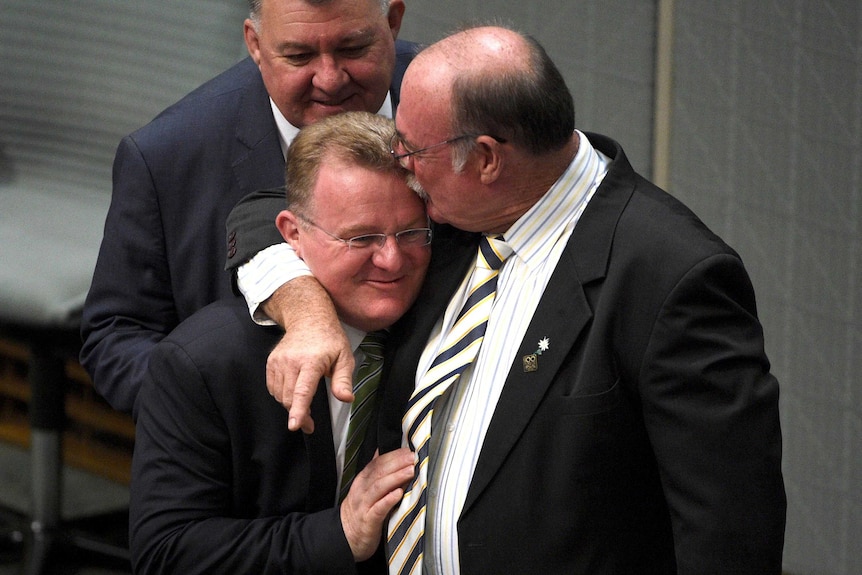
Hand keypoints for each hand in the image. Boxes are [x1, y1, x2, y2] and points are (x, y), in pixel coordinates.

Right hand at [263, 276, 354, 431]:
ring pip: (280, 395)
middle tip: (310, 424)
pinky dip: (282, 396)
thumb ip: (344, 380)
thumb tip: (346, 398)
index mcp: (311, 361)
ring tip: (304, 406)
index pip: (303, 390)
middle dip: (299, 415)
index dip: (299, 410)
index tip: (294, 425)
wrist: (308, 319)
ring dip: (290, 405)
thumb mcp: (344, 357)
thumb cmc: (329, 339)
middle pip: (289, 398)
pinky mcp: (271, 363)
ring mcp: (278, 361)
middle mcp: (291, 361)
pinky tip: (293, 392)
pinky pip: (273, 388)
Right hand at [340, 449, 415, 560]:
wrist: (346, 536)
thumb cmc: (361, 510)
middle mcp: (362, 490)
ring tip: (410, 471)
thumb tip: (383, 452)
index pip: (377, 463)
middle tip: (412, 458)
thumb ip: (375, 472)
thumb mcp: (365, 488)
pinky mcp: (368, 521)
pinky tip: (398, 494)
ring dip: (395, 478)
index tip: (407, 451)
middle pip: (379, 472)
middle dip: (397, 463)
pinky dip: (388, 500)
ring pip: (379, 488)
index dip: (393, 455)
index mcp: (363, 480)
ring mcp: (364, 505)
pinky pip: (378, 509)